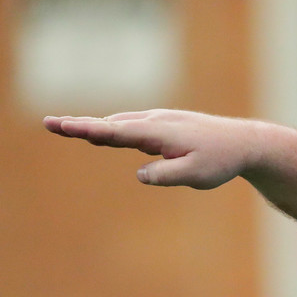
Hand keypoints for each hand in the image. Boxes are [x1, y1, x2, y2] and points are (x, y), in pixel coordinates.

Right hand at [43, 110, 265, 189]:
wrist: (245, 142)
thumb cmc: (221, 160)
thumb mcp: (197, 175)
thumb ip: (167, 176)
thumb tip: (140, 174)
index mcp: (160, 133)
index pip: (117, 132)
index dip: (88, 130)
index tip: (63, 126)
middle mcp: (156, 122)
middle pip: (112, 124)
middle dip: (81, 125)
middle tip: (51, 124)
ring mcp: (160, 121)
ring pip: (122, 123)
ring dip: (95, 125)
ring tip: (68, 127)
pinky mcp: (165, 126)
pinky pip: (134, 126)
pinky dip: (114, 127)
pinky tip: (103, 131)